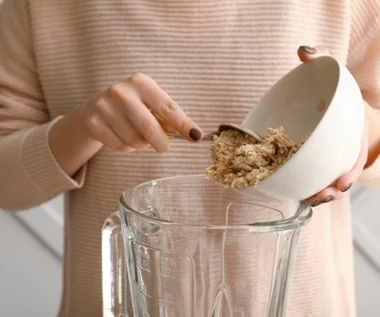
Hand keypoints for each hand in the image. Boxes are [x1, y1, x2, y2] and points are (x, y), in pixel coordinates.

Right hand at [78, 73, 202, 152]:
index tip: (196, 136)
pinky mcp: (93, 123)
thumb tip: (193, 134)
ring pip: (134, 141)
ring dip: (142, 144)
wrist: (96, 106)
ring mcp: (104, 107)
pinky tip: (123, 136)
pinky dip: (128, 148)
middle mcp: (121, 92)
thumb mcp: (151, 104)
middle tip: (164, 146)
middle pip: (149, 128)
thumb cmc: (134, 106)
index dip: (183, 124)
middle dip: (161, 143)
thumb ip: (168, 118)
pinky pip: (121, 147)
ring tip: (137, 134)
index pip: (167, 107)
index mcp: (141, 83)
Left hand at [297, 46, 368, 206]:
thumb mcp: (333, 74)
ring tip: (310, 201)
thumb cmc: (336, 95)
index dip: (350, 170)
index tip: (342, 183)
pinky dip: (306, 185)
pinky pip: (313, 175)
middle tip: (322, 197)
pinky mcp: (314, 160)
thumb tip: (303, 51)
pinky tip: (297, 194)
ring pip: (327, 179)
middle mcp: (343, 149)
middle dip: (333, 188)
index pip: (355, 155)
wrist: (340, 107)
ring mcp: (329, 157)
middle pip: (342, 174)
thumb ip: (322, 58)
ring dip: (320, 194)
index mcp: (352, 134)